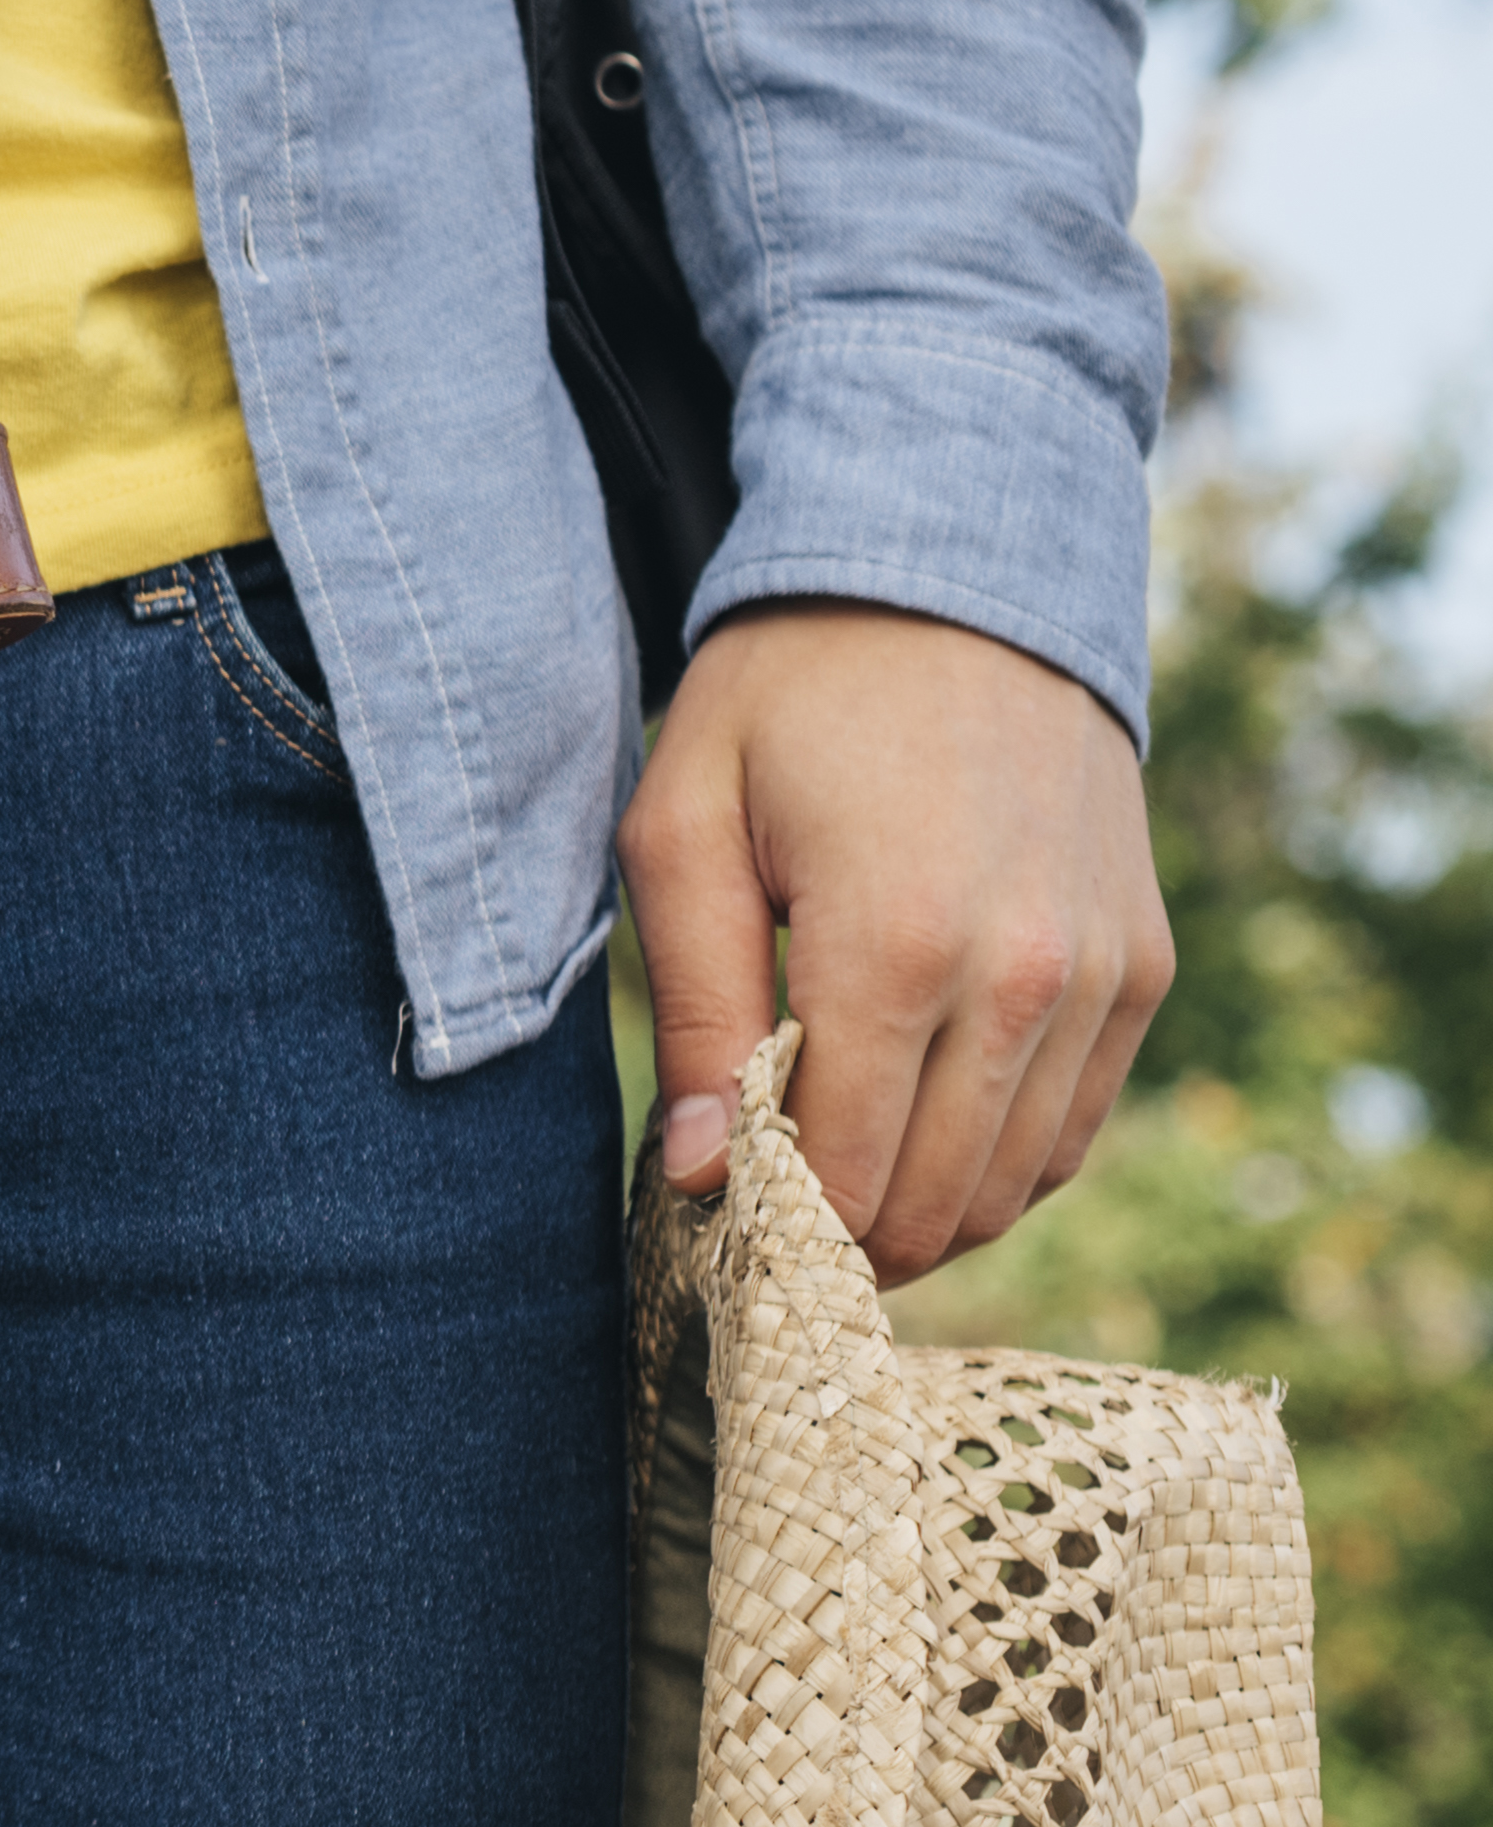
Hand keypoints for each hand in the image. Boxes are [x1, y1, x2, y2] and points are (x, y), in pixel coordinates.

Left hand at [621, 600, 1175, 1285]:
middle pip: (936, 1204)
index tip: (710, 1211)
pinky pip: (1074, 1127)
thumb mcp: (683, 832)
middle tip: (763, 1213)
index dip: (770, 1225)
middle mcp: (1026, 978)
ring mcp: (1102, 977)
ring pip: (1015, 1185)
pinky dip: (999, 1160)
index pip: (844, 1179)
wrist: (957, 586)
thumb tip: (703, 1177)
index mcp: (897, 948)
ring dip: (923, 1213)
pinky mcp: (1143, 967)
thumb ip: (694, 1011)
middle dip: (842, 1241)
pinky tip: (920, 1129)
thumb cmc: (787, 704)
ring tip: (834, 1176)